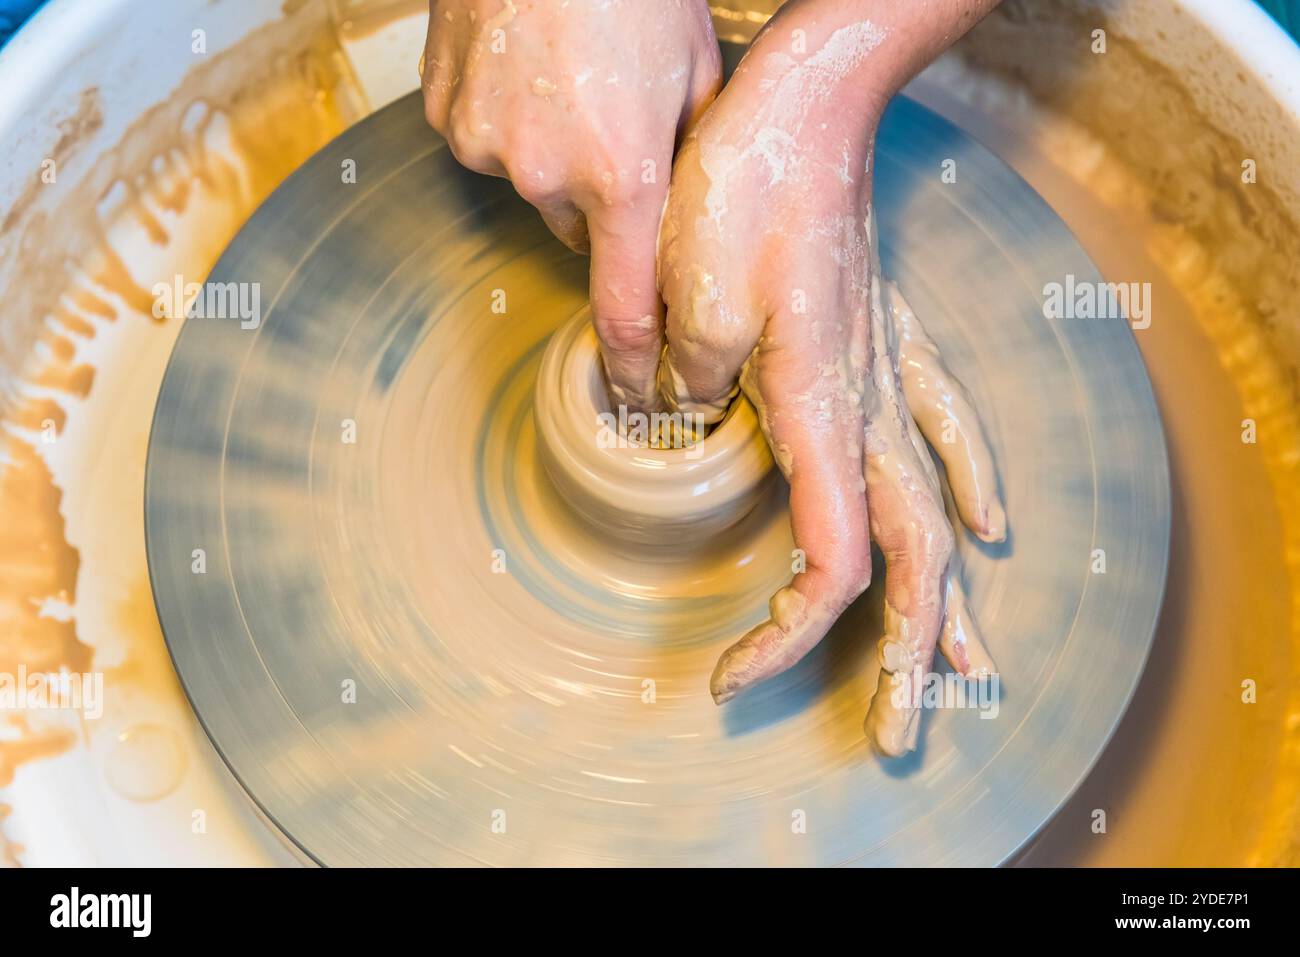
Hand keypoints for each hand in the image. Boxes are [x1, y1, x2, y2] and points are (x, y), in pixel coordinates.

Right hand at [421, 0, 721, 409]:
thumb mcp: (697, 69)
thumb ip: (696, 155)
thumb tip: (696, 212)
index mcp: (623, 176)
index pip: (624, 311)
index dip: (634, 366)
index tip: (639, 400)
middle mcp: (547, 177)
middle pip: (580, 230)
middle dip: (602, 200)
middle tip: (617, 128)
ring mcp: (487, 147)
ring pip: (532, 183)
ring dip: (553, 153)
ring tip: (571, 81)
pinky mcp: (446, 118)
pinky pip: (486, 143)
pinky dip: (509, 122)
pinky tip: (527, 68)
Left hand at [655, 1, 1003, 753]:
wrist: (802, 100)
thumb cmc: (742, 185)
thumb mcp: (683, 294)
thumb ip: (683, 381)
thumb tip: (668, 425)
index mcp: (821, 413)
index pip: (833, 563)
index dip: (791, 637)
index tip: (735, 676)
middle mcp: (869, 407)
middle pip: (913, 564)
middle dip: (909, 660)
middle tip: (898, 735)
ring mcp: (888, 372)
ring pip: (940, 511)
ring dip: (957, 598)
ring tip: (977, 669)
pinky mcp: (884, 337)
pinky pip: (944, 424)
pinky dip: (967, 481)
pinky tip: (992, 520)